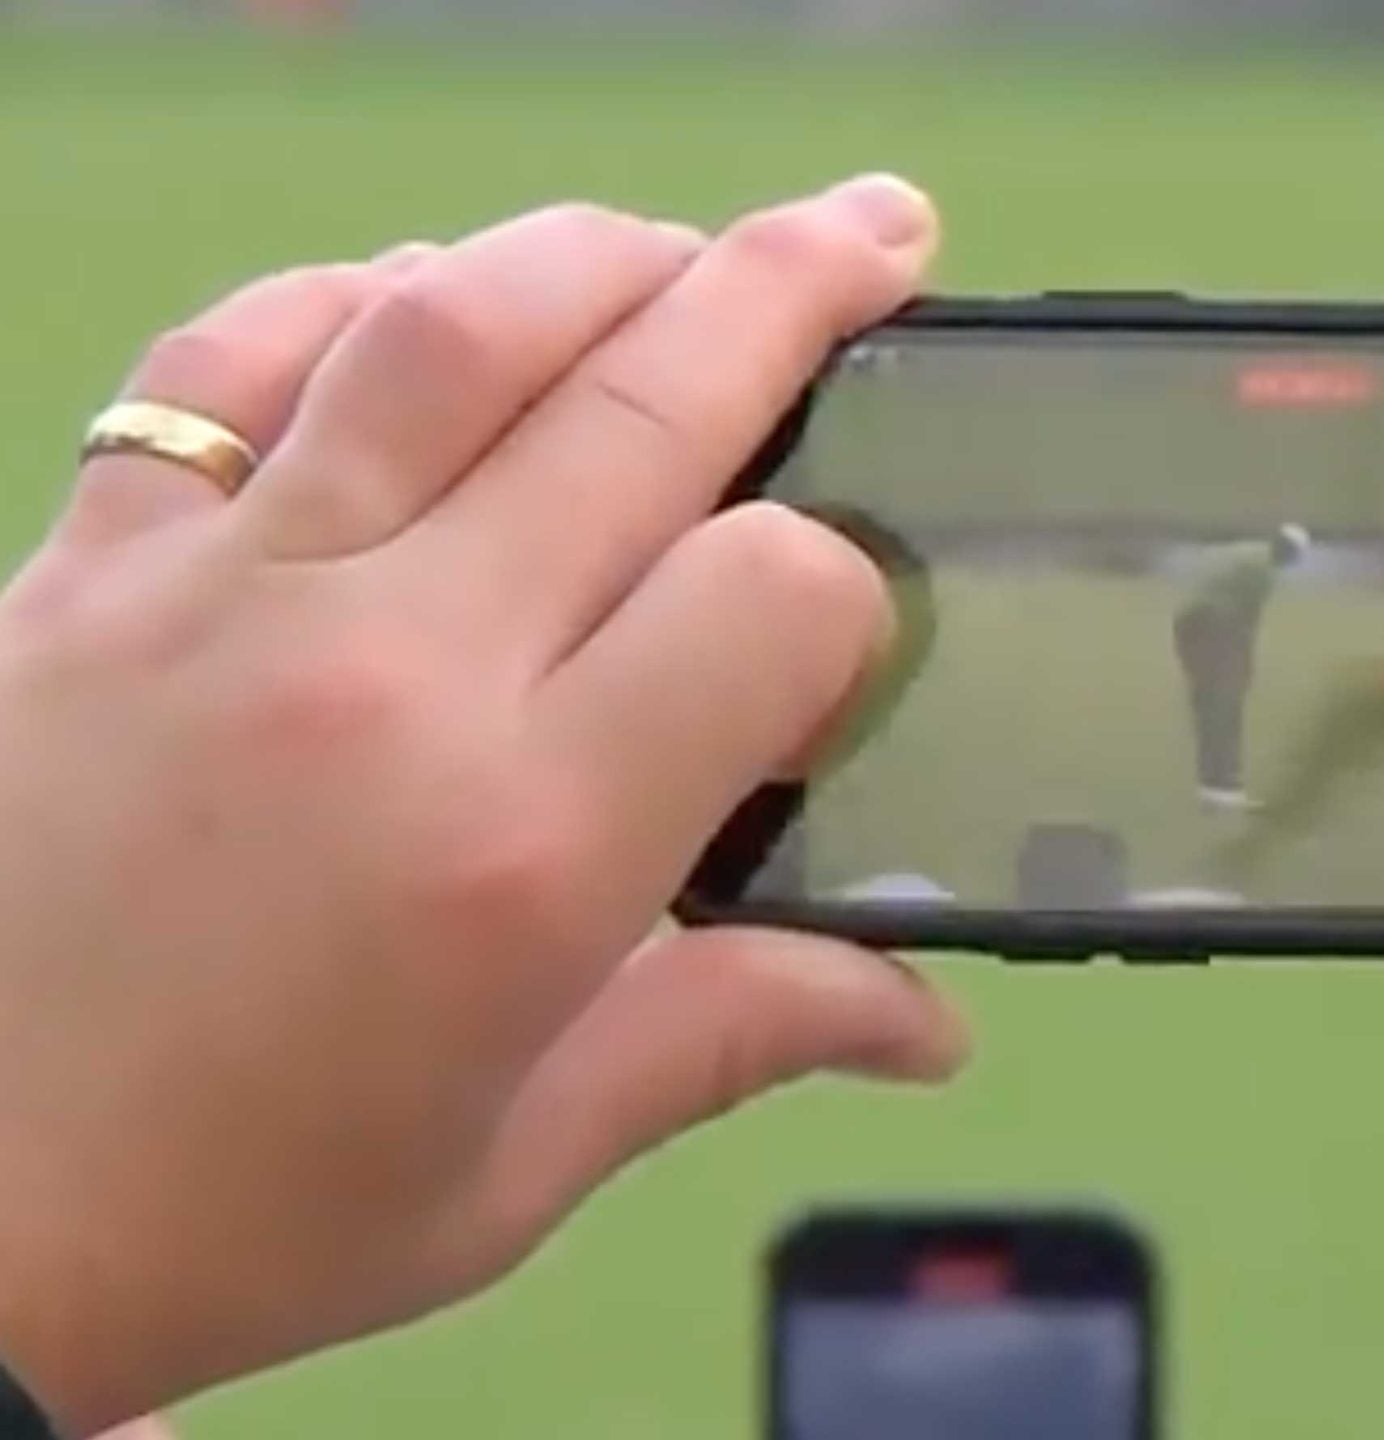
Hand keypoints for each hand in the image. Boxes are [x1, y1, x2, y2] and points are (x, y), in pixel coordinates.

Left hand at [0, 175, 968, 1433]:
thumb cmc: (234, 1211)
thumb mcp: (513, 1163)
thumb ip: (732, 1037)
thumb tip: (928, 1018)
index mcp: (528, 842)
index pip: (771, 597)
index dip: (854, 589)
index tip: (844, 644)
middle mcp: (394, 669)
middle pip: (645, 398)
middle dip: (798, 288)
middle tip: (883, 232)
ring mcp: (226, 588)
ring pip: (448, 325)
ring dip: (599, 254)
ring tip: (685, 248)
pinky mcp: (90, 558)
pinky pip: (232, 359)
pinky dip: (351, 298)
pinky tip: (423, 305)